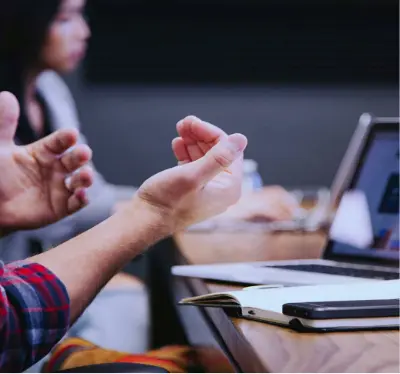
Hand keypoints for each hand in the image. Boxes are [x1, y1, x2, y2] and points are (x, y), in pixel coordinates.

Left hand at [0, 91, 93, 230]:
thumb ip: (3, 124)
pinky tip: (81, 195)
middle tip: (84, 153)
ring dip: (85, 178)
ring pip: (79, 181)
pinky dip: (81, 200)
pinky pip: (75, 204)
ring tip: (86, 175)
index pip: (59, 142)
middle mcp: (55, 168)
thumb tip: (7, 96)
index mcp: (43, 152)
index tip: (71, 134)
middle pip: (73, 160)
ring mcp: (60, 188)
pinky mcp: (61, 208)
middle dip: (80, 156)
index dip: (65, 138)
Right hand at [171, 118, 299, 221]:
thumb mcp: (192, 176)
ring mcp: (207, 189)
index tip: (193, 123)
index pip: (229, 150)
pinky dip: (186, 152)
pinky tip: (177, 144)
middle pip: (218, 152)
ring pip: (205, 156)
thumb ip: (218, 158)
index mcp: (229, 188)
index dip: (211, 133)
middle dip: (201, 135)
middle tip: (184, 123)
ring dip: (193, 141)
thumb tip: (241, 139)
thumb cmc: (166, 202)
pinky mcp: (193, 189)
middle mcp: (222, 189)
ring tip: (180, 130)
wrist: (144, 221)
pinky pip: (194, 165)